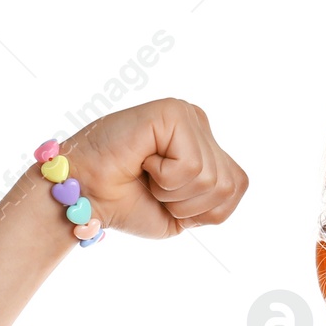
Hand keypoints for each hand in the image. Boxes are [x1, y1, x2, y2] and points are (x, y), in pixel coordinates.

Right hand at [54, 97, 247, 238]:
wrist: (88, 198)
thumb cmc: (129, 204)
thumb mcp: (187, 213)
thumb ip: (218, 197)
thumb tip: (234, 181)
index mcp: (206, 145)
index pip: (237, 187)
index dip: (203, 210)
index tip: (166, 197)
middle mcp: (198, 123)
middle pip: (227, 185)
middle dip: (188, 204)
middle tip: (152, 187)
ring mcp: (186, 115)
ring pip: (210, 178)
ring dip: (173, 192)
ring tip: (146, 175)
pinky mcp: (171, 112)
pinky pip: (191, 166)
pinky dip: (164, 178)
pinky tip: (142, 162)